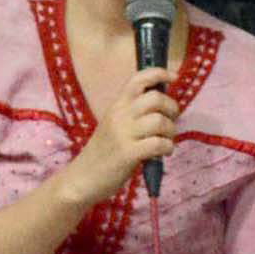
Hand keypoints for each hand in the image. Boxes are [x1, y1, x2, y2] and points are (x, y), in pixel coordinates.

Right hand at [61, 66, 179, 207]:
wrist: (81, 179)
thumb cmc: (102, 153)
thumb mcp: (113, 126)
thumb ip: (132, 114)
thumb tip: (162, 106)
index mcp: (116, 106)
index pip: (138, 79)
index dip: (160, 73)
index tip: (174, 77)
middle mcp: (119, 115)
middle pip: (156, 98)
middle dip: (172, 108)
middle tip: (171, 121)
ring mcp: (123, 134)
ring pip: (160, 121)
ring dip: (171, 132)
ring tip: (166, 141)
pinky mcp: (128, 154)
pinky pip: (160, 143)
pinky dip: (167, 148)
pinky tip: (162, 154)